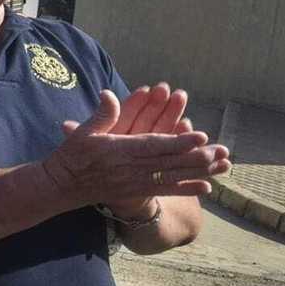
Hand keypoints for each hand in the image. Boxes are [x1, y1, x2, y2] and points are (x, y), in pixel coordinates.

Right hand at [44, 90, 230, 209]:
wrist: (62, 185)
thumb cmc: (73, 155)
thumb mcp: (82, 132)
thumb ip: (102, 114)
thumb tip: (108, 93)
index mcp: (118, 150)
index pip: (153, 145)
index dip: (177, 141)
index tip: (200, 135)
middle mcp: (130, 169)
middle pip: (169, 163)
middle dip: (196, 158)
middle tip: (220, 151)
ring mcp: (135, 183)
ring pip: (172, 177)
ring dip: (198, 172)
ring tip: (222, 166)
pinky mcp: (137, 192)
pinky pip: (165, 191)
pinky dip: (186, 189)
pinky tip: (207, 187)